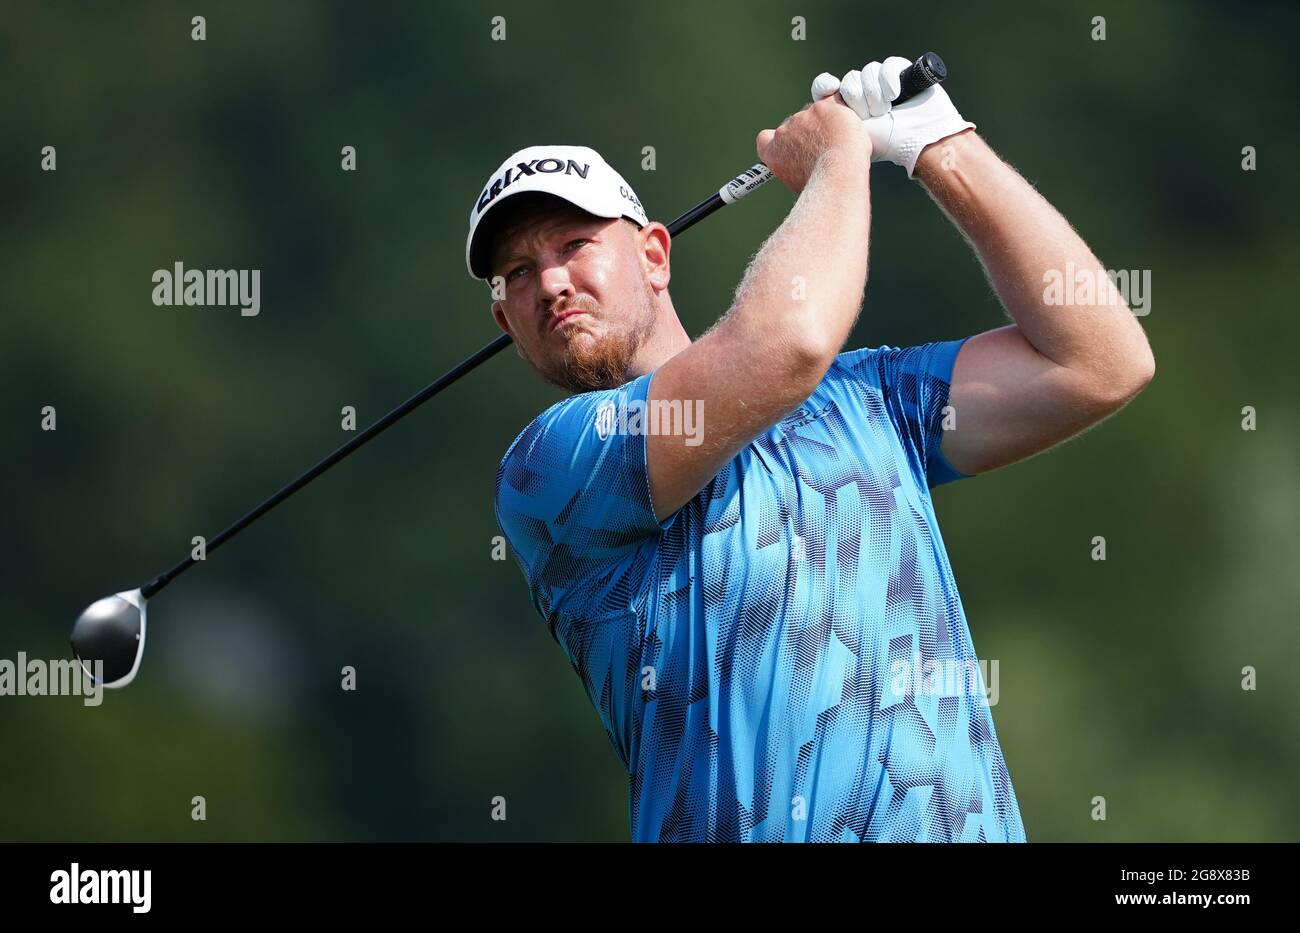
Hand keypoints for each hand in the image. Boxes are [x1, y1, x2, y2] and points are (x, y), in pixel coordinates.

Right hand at [755, 95, 870, 193]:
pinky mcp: (822, 108)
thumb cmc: (822, 184)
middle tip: (828, 147)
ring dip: (828, 123)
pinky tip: (849, 125)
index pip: (766, 138)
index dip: (779, 139)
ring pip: (816, 114)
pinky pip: (833, 100)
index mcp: (773, 152)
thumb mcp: (799, 181)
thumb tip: (807, 164)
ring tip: (841, 143)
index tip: (790, 144)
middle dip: (812, 131)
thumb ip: (797, 165)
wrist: (837, 176)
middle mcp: (783, 133)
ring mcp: (802, 118)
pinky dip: (841, 110)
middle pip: (796, 124)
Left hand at [811, 56, 974, 177]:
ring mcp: (882, 83)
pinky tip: (895, 94)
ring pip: (867, 71)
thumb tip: (809, 113)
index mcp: (847, 109)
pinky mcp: (902, 73)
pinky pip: (887, 65)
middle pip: (849, 79)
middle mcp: (863, 94)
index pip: (826, 88)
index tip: (830, 87)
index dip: (825, 85)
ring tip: (886, 110)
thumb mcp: (850, 136)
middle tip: (868, 115)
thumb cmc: (886, 144)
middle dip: (858, 97)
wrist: (918, 140)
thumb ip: (829, 123)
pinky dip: (889, 79)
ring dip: (874, 92)